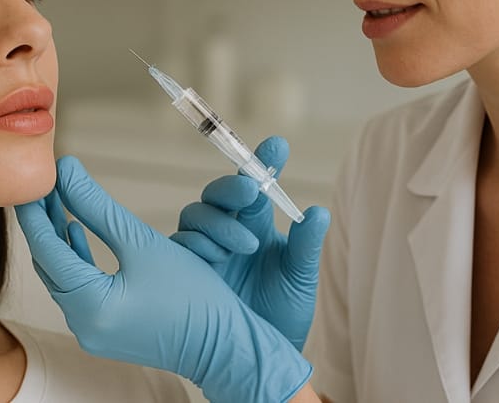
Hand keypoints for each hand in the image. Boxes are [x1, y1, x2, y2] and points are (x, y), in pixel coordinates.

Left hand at [16, 156, 311, 402]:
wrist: (225, 344)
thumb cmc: (195, 299)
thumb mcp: (143, 242)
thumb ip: (98, 206)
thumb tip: (68, 173)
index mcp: (89, 306)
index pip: (46, 250)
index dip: (35, 212)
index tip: (29, 183)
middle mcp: (83, 325)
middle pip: (49, 264)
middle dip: (44, 223)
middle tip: (42, 186)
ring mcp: (93, 331)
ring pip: (61, 276)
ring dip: (58, 240)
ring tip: (57, 202)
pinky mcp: (105, 330)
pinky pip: (77, 290)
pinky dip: (75, 260)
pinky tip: (77, 234)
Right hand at [170, 136, 330, 350]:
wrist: (262, 353)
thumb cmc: (284, 313)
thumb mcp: (300, 278)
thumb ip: (305, 246)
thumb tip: (318, 212)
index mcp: (259, 224)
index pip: (258, 185)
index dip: (263, 161)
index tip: (277, 146)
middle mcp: (230, 230)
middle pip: (219, 194)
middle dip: (232, 187)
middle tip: (250, 190)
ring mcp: (207, 249)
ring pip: (197, 214)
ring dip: (218, 222)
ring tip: (244, 245)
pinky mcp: (187, 269)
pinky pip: (180, 244)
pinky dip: (197, 243)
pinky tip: (217, 259)